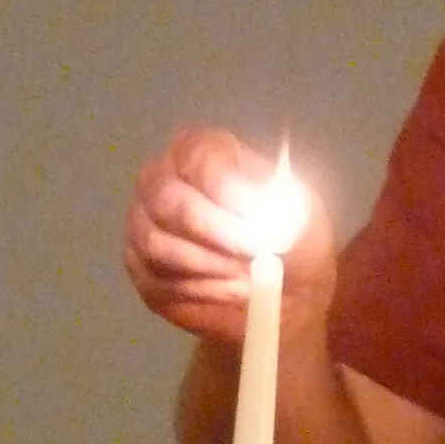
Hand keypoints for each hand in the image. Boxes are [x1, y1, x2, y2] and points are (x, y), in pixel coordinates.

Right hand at [121, 126, 334, 345]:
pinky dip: (201, 292)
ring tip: (252, 278)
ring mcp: (143, 226)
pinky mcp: (142, 271)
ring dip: (211, 266)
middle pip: (169, 202)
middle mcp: (160, 180)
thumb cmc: (291, 238)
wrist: (286, 291)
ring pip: (158, 245)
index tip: (261, 222)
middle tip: (257, 255)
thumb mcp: (303, 215)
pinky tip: (233, 292)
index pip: (200, 159)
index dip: (229, 191)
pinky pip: (159, 283)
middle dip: (217, 233)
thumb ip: (283, 207)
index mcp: (200, 151)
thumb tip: (258, 215)